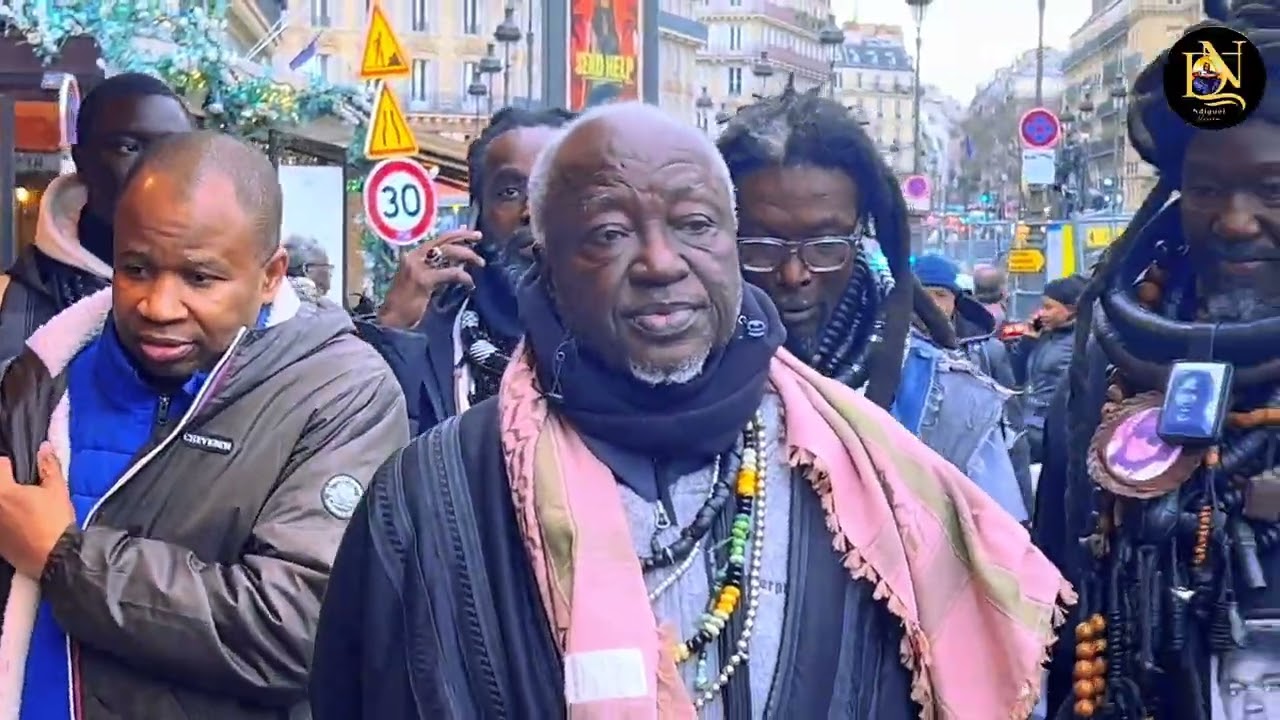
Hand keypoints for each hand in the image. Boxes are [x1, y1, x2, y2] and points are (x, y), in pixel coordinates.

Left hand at [0, 443, 74, 578]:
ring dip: (5, 504)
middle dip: (5, 485)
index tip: (19, 471)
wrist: (54, 558)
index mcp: (2, 489)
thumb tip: (44, 447)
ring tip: (20, 509)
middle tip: (20, 489)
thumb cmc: (55, 521)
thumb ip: (49, 466)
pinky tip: (17, 525)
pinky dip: (5, 521)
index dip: (9, 466)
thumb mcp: (57, 490)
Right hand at [378, 230, 484, 328]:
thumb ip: (436, 269)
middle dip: (464, 237)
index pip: (438, 239)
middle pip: (444, 241)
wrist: (392, 319)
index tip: (471, 232)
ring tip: (480, 262)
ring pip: (448, 252)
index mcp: (413, 255)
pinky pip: (450, 273)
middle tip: (479, 237)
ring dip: (468, 255)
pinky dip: (463, 276)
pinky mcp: (424, 280)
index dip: (456, 234)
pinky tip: (470, 283)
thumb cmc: (407, 304)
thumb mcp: (422, 281)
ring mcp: (418, 267)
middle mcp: (414, 256)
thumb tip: (457, 261)